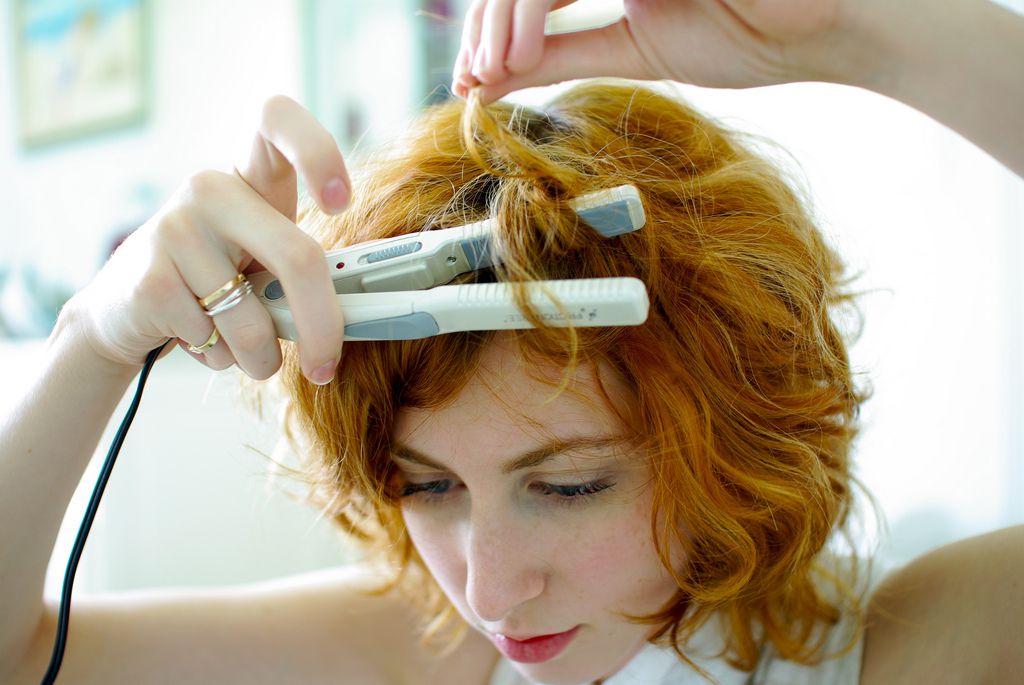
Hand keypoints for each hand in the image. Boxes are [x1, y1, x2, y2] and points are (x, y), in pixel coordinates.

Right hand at [69, 96, 348, 384]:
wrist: (123, 309)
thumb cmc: (217, 283)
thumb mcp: (264, 262)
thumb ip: (308, 270)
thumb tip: (370, 311)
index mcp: (250, 177)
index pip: (277, 118)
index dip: (318, 150)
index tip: (341, 202)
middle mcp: (210, 188)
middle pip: (297, 257)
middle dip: (322, 324)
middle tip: (326, 366)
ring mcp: (175, 227)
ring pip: (254, 321)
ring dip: (260, 356)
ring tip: (239, 344)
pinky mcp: (149, 277)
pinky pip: (216, 342)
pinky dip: (221, 359)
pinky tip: (197, 336)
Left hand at [452, 0, 874, 101]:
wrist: (824, 28)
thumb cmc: (749, 36)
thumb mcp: (635, 52)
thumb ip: (566, 56)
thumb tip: (495, 79)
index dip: (493, 31)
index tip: (474, 80)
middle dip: (485, 26)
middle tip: (475, 79)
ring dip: (500, 18)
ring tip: (492, 72)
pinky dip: (530, 7)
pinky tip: (520, 54)